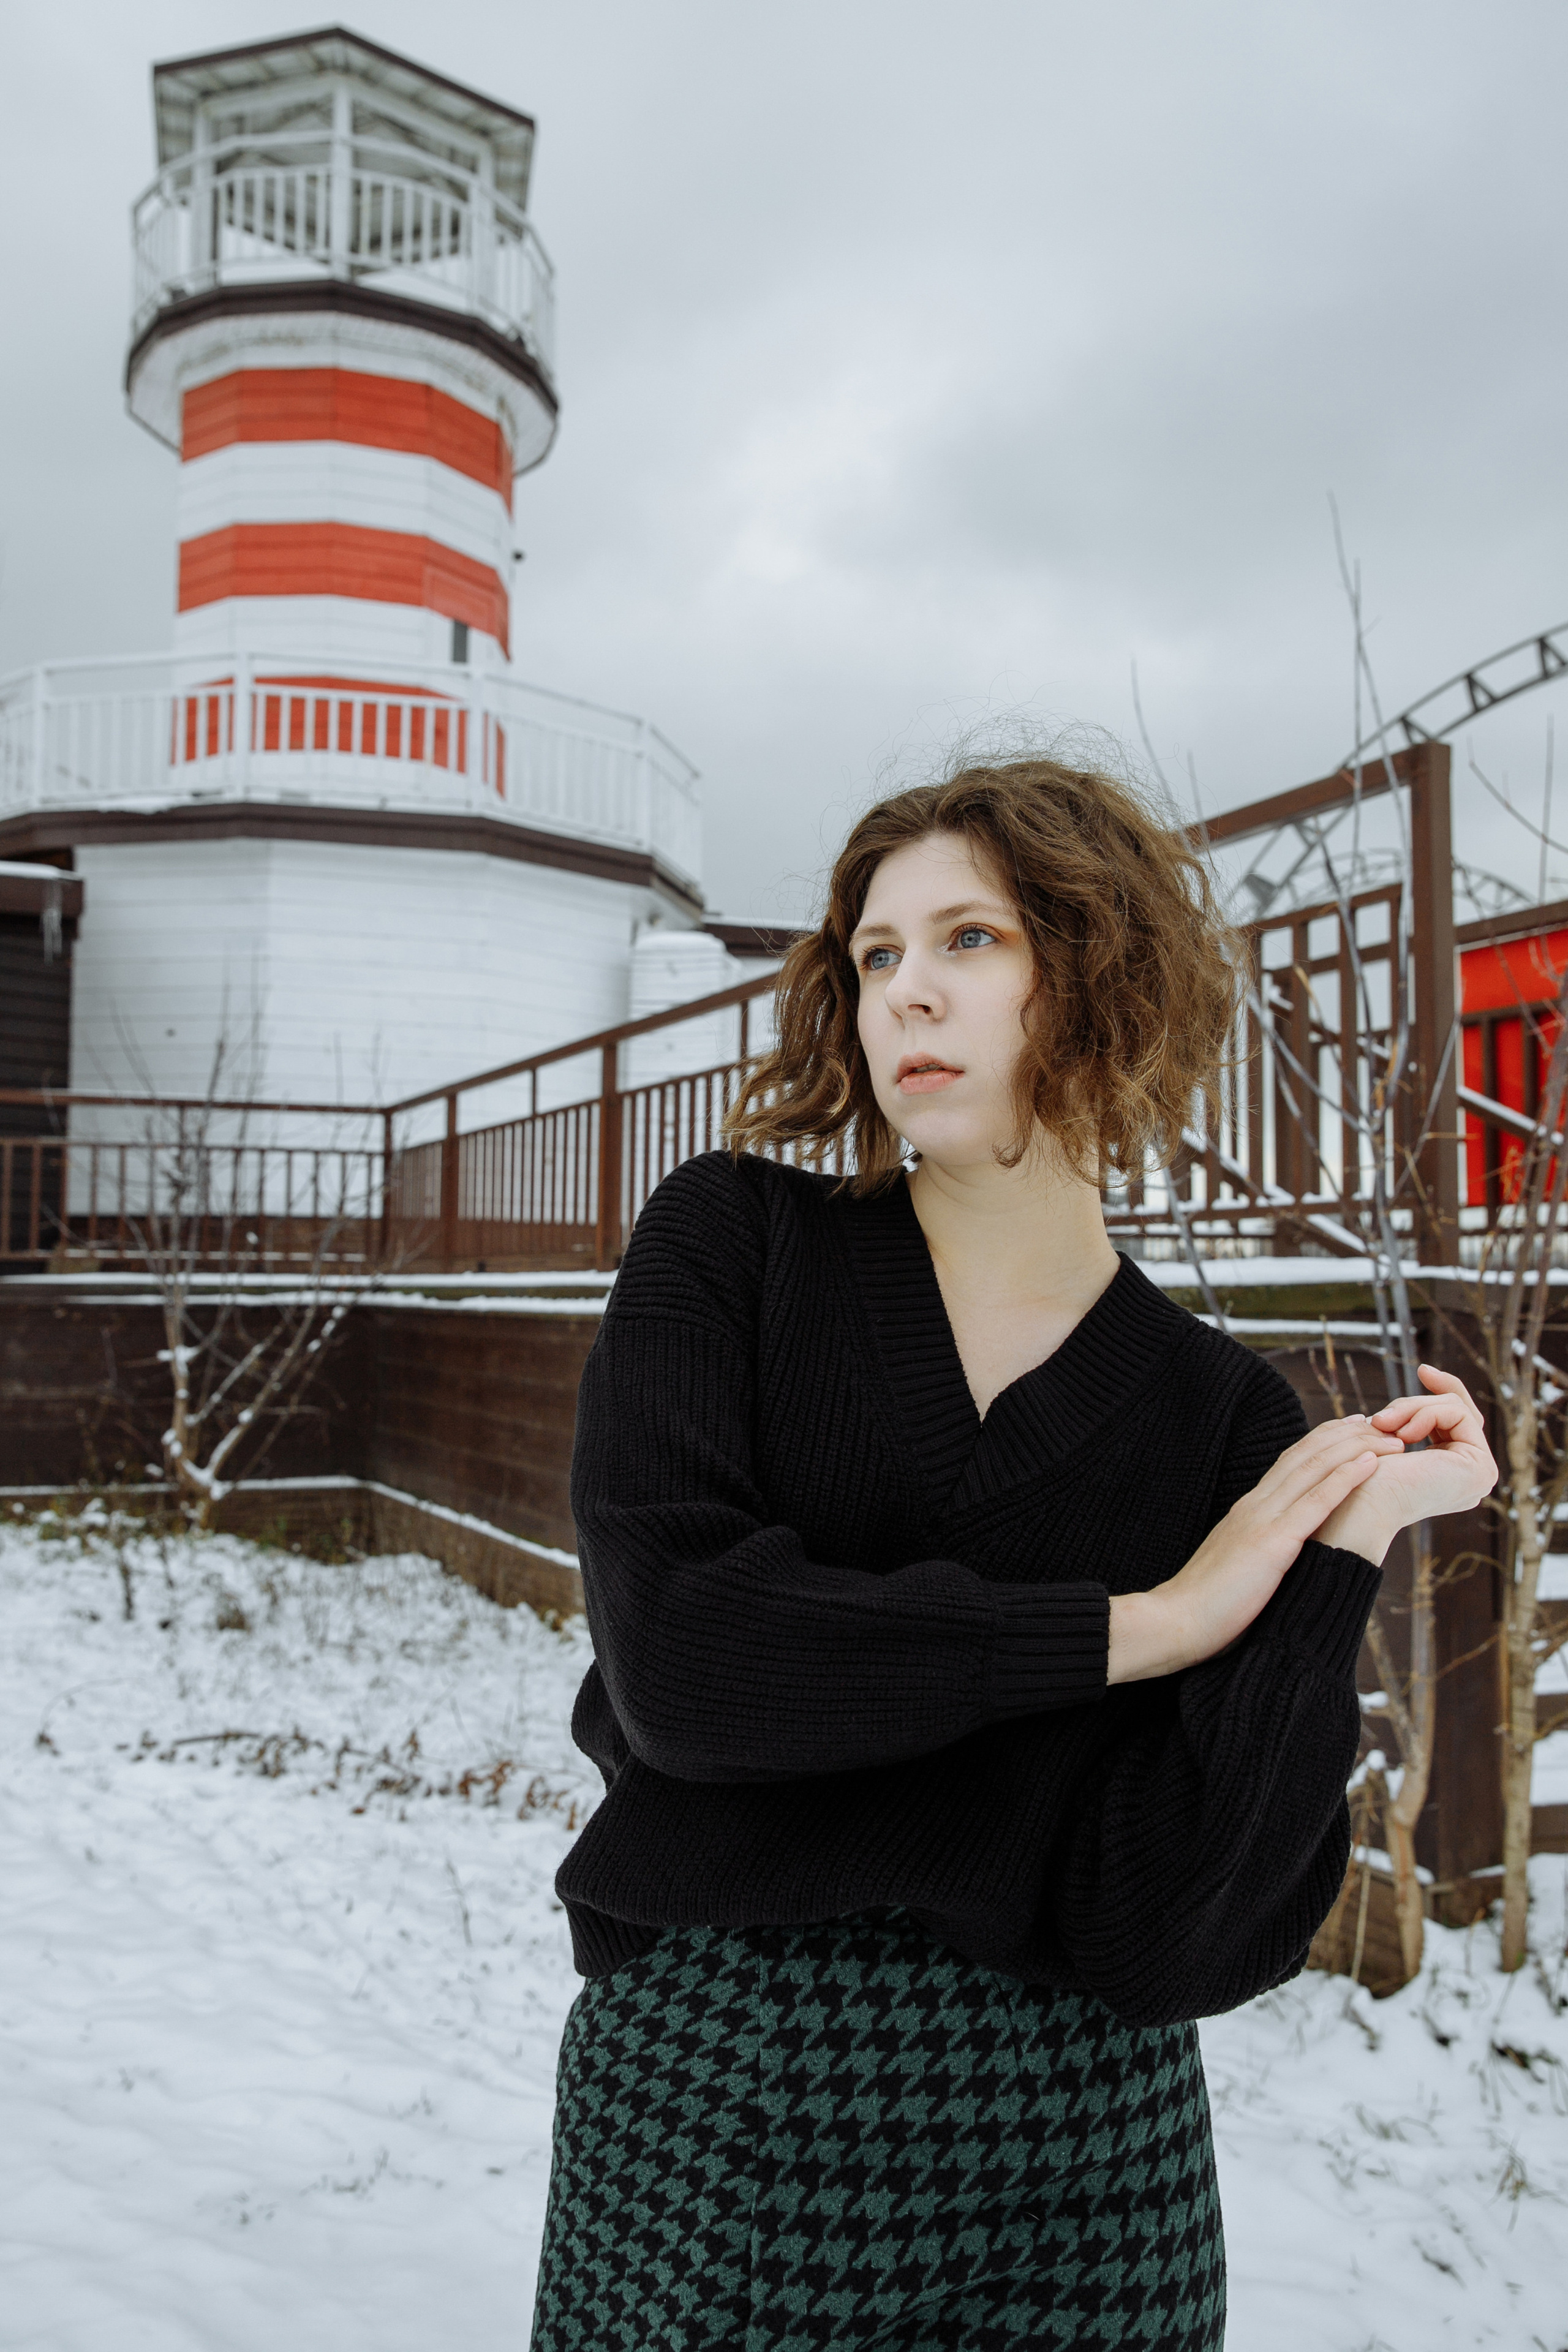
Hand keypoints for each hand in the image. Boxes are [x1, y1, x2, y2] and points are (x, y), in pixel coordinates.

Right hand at [1108, 1414, 1404, 1683]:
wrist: (1176, 1623)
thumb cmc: (1206, 1606)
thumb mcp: (1238, 1565)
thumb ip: (1260, 1549)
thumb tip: (1283, 1555)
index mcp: (1247, 1510)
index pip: (1290, 1463)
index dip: (1323, 1442)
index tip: (1351, 1430)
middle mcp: (1255, 1506)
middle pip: (1306, 1455)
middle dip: (1345, 1435)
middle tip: (1378, 1423)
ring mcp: (1262, 1521)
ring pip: (1314, 1469)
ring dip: (1356, 1448)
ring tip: (1391, 1439)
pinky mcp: (1271, 1545)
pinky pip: (1315, 1504)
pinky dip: (1345, 1478)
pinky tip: (1370, 1464)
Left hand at [1315, 1365, 1496, 1563]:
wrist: (1352, 1507)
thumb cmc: (1358, 1478)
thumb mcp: (1388, 1435)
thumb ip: (1413, 1415)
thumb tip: (1429, 1374)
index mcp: (1452, 1473)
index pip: (1458, 1418)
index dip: (1445, 1389)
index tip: (1423, 1368)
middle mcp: (1471, 1477)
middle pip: (1459, 1410)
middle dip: (1417, 1403)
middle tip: (1380, 1418)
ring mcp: (1480, 1475)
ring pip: (1456, 1408)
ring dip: (1412, 1408)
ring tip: (1382, 1425)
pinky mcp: (1480, 1469)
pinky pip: (1458, 1414)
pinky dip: (1423, 1414)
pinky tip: (1400, 1434)